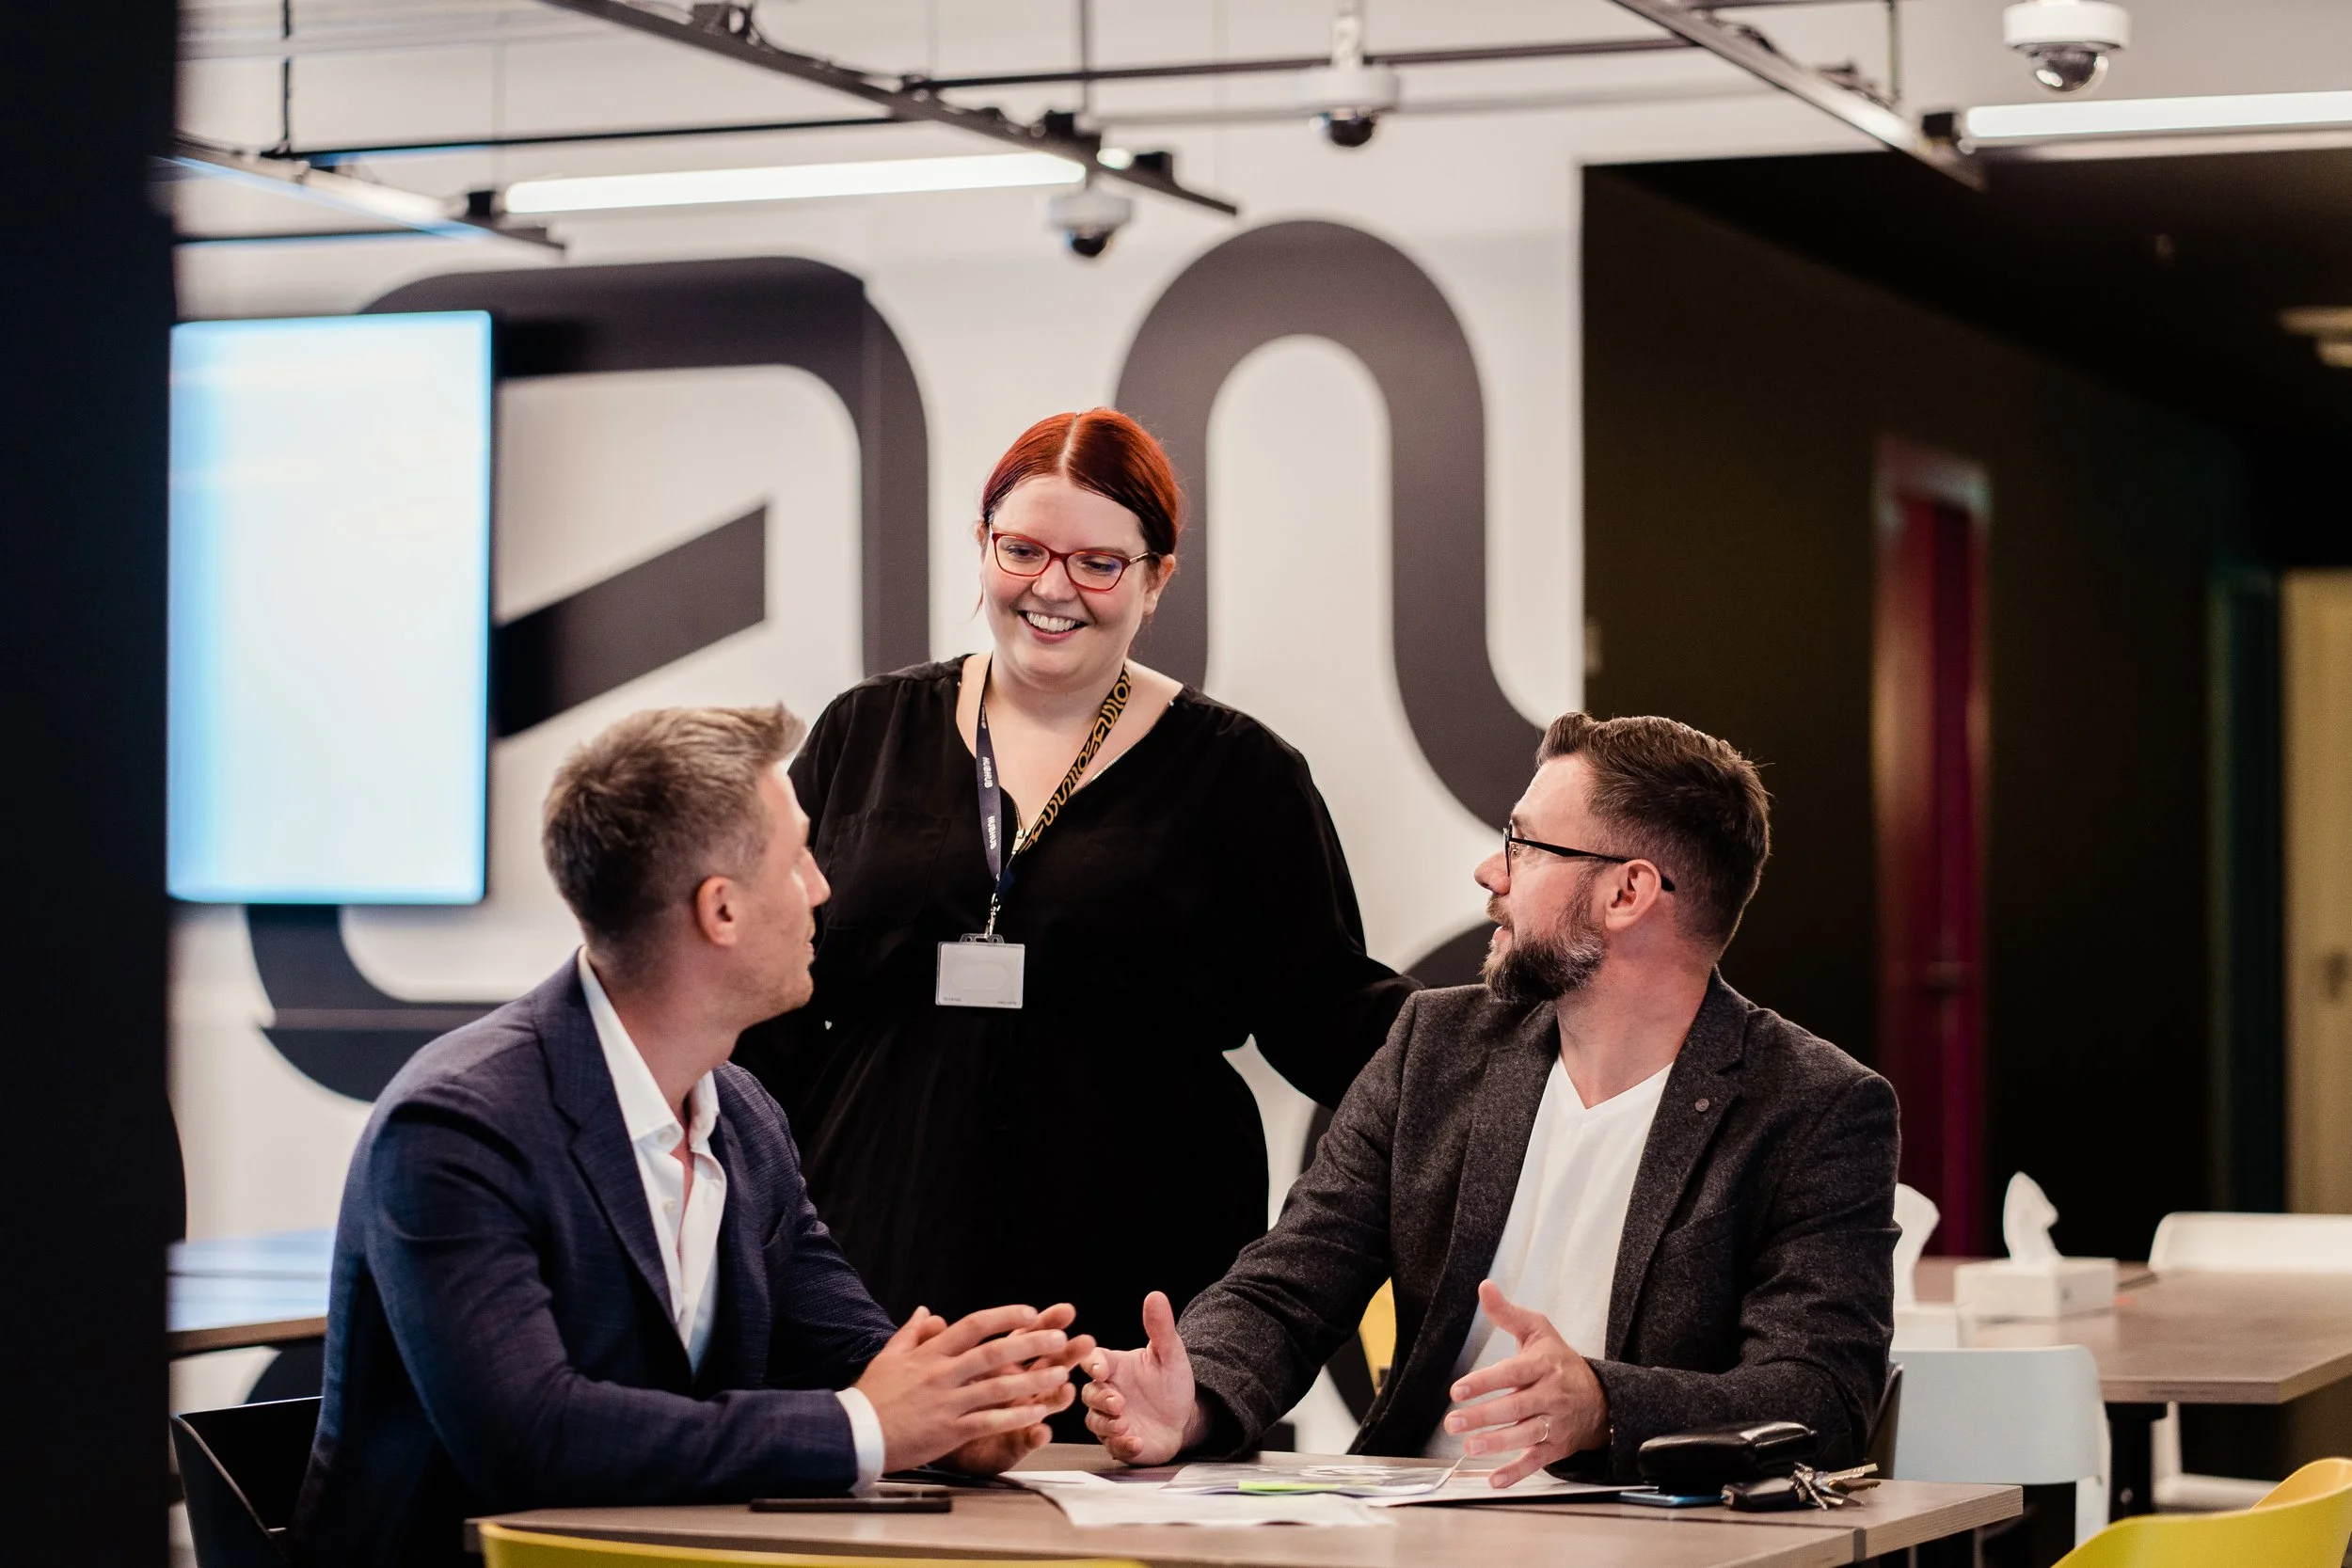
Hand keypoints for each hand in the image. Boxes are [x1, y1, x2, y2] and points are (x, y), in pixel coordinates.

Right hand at [854, 1302, 1094, 1472]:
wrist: (853, 1434)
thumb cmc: (871, 1396)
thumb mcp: (889, 1357)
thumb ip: (912, 1333)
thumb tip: (927, 1311)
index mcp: (930, 1354)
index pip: (973, 1326)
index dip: (1004, 1317)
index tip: (1029, 1312)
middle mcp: (941, 1374)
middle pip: (993, 1352)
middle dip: (1030, 1343)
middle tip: (1059, 1338)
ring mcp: (946, 1402)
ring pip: (997, 1387)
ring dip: (1033, 1379)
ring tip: (1060, 1374)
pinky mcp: (949, 1431)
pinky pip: (989, 1421)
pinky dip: (1016, 1416)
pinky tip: (1038, 1413)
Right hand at [1080, 1291, 1208, 1464]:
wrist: (1185, 1417)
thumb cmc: (1171, 1382)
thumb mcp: (1170, 1354)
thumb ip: (1160, 1328)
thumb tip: (1156, 1296)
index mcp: (1114, 1366)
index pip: (1094, 1360)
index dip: (1093, 1364)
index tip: (1101, 1369)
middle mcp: (1107, 1392)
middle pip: (1089, 1394)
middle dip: (1101, 1399)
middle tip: (1117, 1402)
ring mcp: (1110, 1420)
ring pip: (1096, 1422)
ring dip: (1108, 1424)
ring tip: (1124, 1424)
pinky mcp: (1119, 1444)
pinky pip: (1114, 1447)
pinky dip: (1123, 1445)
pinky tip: (1135, 1441)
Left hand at [1443, 1280, 1609, 1487]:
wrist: (1601, 1398)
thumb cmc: (1560, 1361)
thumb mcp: (1538, 1331)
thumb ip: (1507, 1313)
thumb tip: (1484, 1287)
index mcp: (1544, 1365)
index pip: (1511, 1373)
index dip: (1484, 1382)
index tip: (1457, 1390)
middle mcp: (1551, 1395)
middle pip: (1515, 1407)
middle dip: (1482, 1416)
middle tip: (1453, 1423)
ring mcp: (1555, 1423)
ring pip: (1526, 1435)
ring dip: (1497, 1443)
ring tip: (1469, 1447)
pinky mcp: (1557, 1447)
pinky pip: (1537, 1461)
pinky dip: (1516, 1472)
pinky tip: (1495, 1479)